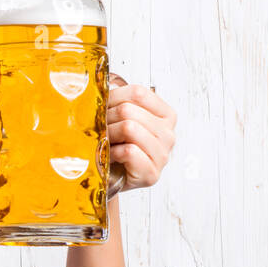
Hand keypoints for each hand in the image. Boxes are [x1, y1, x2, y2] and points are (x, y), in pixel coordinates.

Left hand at [105, 76, 177, 191]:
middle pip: (129, 110)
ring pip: (129, 128)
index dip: (113, 97)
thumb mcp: (122, 119)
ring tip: (104, 141)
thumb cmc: (118, 147)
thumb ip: (118, 102)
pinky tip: (111, 156)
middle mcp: (169, 134)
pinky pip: (128, 151)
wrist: (113, 179)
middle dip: (106, 118)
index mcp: (166, 115)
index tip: (104, 108)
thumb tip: (99, 88)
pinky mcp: (152, 173)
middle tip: (99, 128)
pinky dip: (113, 152)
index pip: (138, 92)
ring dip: (108, 134)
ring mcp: (163, 155)